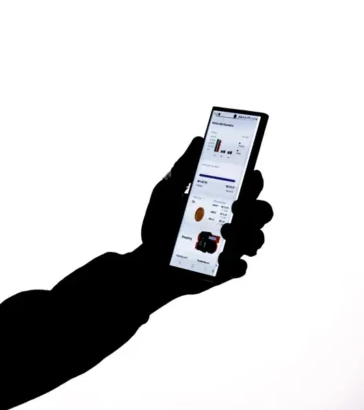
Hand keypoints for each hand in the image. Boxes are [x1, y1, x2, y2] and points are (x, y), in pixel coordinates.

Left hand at [139, 136, 273, 297]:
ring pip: (258, 238)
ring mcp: (233, 246)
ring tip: (225, 231)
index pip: (251, 186)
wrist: (147, 260)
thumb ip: (183, 168)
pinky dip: (236, 264)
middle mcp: (234, 221)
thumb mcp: (166, 191)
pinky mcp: (226, 270)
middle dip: (256, 207)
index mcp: (224, 200)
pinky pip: (241, 268)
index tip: (251, 175)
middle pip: (263, 211)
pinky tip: (225, 261)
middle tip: (237, 206)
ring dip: (249, 235)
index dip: (256, 180)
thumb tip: (199, 139)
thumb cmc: (159, 222)